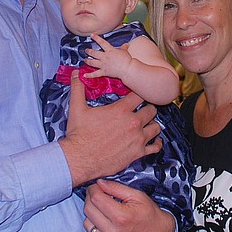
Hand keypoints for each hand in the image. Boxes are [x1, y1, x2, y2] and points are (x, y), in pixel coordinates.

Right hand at [59, 71, 160, 186]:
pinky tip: (152, 141)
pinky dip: (156, 143)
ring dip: (152, 125)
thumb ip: (78, 88)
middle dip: (148, 108)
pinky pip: (155, 147)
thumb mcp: (77, 108)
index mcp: (121, 110)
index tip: (136, 96)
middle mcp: (133, 123)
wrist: (79, 159)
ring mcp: (137, 139)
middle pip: (151, 110)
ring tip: (147, 125)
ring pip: (156, 127)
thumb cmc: (78, 134)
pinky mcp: (138, 153)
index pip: (139, 95)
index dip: (139, 94)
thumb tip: (75, 73)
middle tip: (143, 110)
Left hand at [83, 33, 131, 78]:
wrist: (127, 69)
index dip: (96, 38)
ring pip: (92, 62)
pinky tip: (84, 75)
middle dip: (89, 51)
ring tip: (85, 60)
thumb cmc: (126, 60)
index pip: (102, 42)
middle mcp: (104, 57)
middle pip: (94, 53)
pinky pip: (95, 74)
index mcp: (110, 50)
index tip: (91, 35)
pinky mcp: (103, 72)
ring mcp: (103, 65)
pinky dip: (89, 75)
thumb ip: (124, 48)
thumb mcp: (125, 52)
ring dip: (87, 61)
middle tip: (86, 50)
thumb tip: (126, 44)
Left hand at [83, 179, 175, 231]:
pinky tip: (105, 222)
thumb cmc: (149, 213)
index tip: (97, 186)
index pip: (96, 198)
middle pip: (88, 210)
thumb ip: (116, 188)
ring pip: (86, 223)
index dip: (94, 189)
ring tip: (102, 210)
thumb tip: (99, 182)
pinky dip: (95, 227)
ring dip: (92, 213)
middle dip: (91, 198)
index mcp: (121, 217)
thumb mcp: (137, 196)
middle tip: (98, 195)